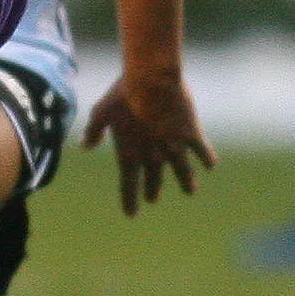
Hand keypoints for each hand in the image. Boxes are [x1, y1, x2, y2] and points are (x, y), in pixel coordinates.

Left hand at [83, 69, 215, 211]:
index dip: (129, 200)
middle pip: (154, 179)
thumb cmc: (122, 94)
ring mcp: (174, 146)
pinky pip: (202, 151)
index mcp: (130, 152)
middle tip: (153, 199)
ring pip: (182, 171)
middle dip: (152, 190)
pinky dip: (207, 158)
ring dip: (186, 182)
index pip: (128, 184)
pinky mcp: (191, 134)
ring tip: (190, 192)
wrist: (151, 81)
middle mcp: (153, 156)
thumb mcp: (101, 112)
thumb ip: (94, 131)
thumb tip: (84, 146)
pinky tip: (210, 165)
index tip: (131, 214)